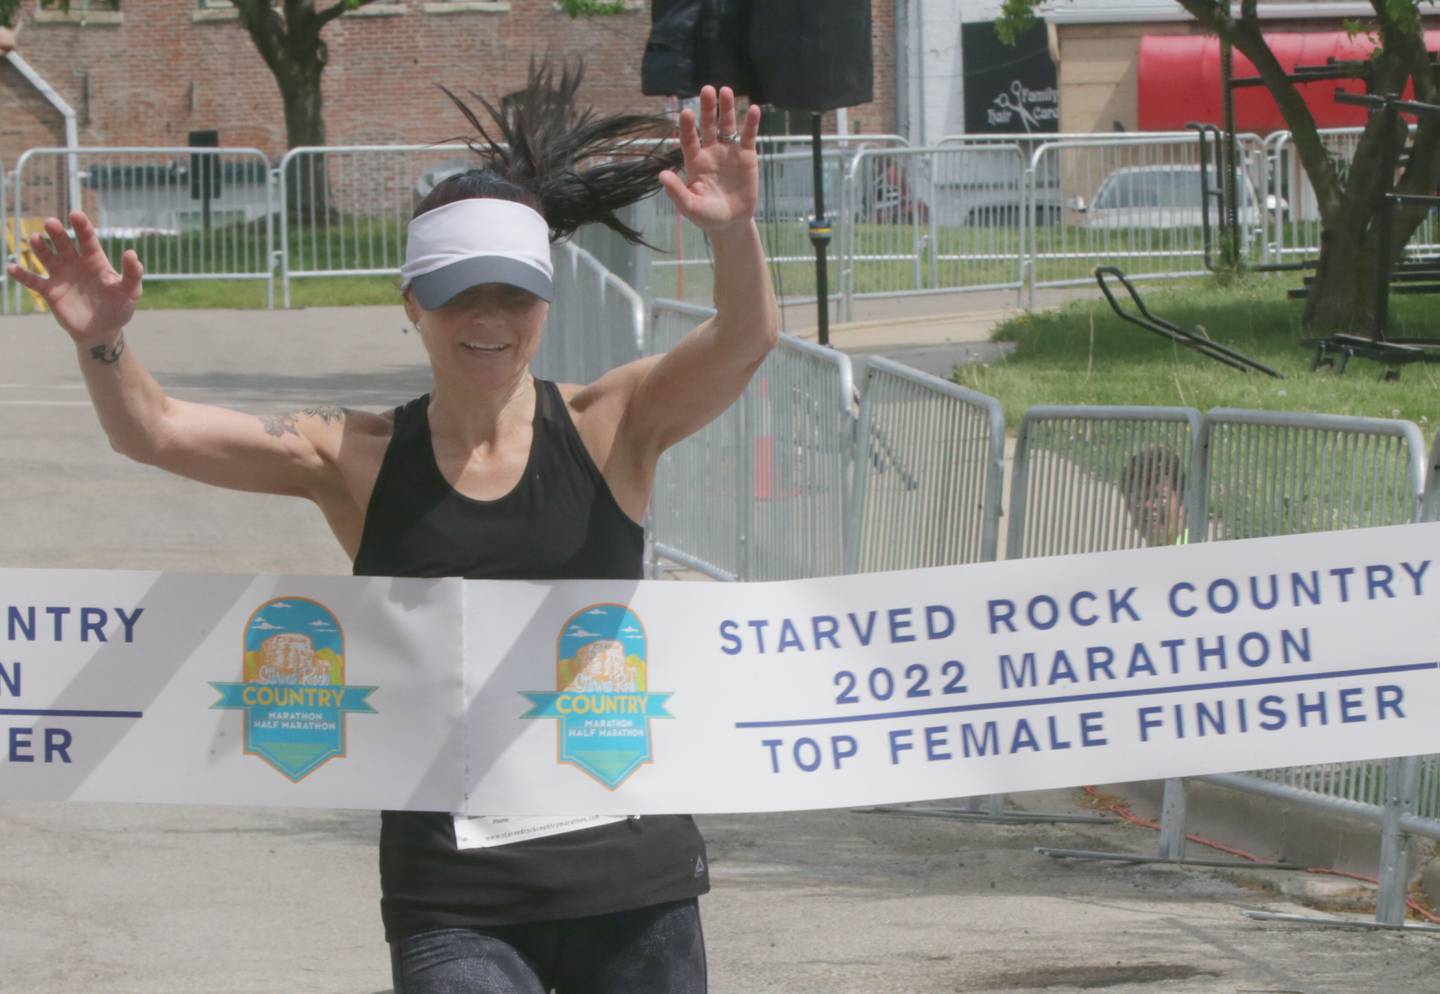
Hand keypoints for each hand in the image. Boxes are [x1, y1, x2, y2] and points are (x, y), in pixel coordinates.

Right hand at [5, 211, 143, 344]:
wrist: (103, 331)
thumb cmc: (119, 309)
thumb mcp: (130, 292)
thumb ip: (132, 273)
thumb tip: (131, 253)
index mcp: (95, 261)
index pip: (87, 240)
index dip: (82, 227)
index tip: (75, 214)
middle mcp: (75, 264)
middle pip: (64, 244)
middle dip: (57, 233)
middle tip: (50, 222)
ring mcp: (61, 276)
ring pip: (47, 257)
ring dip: (40, 248)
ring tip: (35, 238)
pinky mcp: (50, 291)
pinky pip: (33, 281)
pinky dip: (22, 275)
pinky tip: (11, 267)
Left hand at [658, 85, 760, 233]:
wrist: (731, 223)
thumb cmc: (707, 215)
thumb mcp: (690, 206)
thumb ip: (677, 192)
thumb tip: (662, 174)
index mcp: (695, 161)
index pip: (689, 139)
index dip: (688, 126)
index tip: (687, 112)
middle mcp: (711, 151)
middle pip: (708, 125)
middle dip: (707, 108)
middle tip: (707, 89)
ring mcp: (729, 152)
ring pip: (727, 126)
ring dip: (727, 109)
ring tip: (726, 91)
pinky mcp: (747, 156)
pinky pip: (748, 136)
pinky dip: (751, 123)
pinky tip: (754, 109)